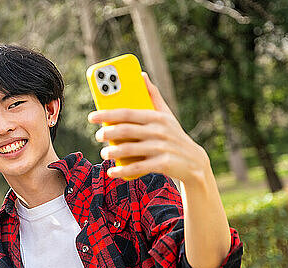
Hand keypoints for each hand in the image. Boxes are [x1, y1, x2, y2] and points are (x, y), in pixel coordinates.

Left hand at [89, 73, 210, 185]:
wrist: (195, 162)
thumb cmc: (174, 135)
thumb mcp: (166, 115)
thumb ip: (152, 96)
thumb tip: (141, 74)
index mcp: (156, 117)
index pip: (127, 113)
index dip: (107, 114)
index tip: (92, 117)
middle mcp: (159, 131)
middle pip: (126, 130)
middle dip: (108, 133)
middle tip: (98, 136)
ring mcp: (161, 148)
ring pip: (130, 149)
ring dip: (113, 152)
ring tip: (104, 153)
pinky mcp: (163, 164)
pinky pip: (138, 167)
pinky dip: (122, 170)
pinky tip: (112, 172)